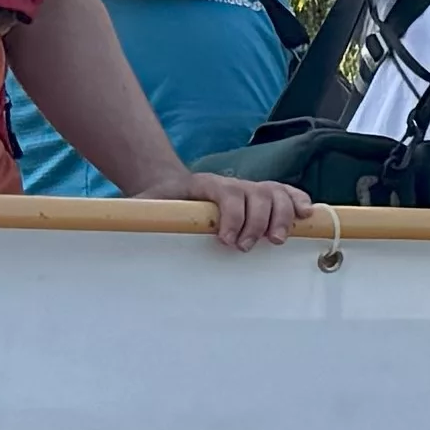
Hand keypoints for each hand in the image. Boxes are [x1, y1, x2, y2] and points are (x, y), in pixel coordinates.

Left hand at [149, 167, 307, 248]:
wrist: (168, 187)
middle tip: (247, 247)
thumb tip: (123, 226)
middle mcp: (230, 182)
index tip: (227, 241)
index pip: (227, 193)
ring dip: (281, 216)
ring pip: (276, 192)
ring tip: (276, 240)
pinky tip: (306, 215)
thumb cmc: (157, 203)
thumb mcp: (142, 207)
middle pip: (257, 193)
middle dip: (257, 222)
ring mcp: (247, 187)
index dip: (232, 216)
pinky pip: (285, 192)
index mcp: (203, 184)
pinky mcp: (259, 196)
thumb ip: (137, 215)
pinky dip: (298, 202)